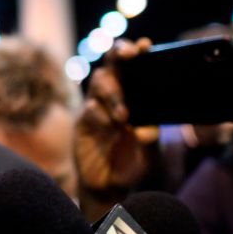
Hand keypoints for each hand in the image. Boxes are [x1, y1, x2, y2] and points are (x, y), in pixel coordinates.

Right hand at [74, 38, 156, 191]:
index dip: (137, 52)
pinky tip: (109, 127)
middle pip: (112, 64)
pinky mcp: (82, 121)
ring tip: (123, 115)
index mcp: (134, 98)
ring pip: (99, 81)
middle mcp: (115, 97)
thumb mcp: (149, 157)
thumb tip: (148, 129)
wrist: (108, 188)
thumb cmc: (131, 166)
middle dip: (119, 54)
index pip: (135, 69)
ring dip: (112, 92)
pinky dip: (100, 114)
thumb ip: (150, 143)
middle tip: (129, 55)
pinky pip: (89, 107)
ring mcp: (97, 108)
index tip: (146, 45)